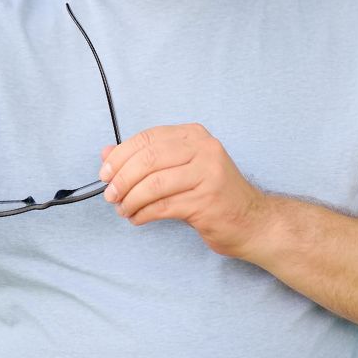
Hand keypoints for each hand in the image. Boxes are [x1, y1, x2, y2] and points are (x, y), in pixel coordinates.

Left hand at [99, 123, 271, 257]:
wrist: (253, 222)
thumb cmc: (211, 194)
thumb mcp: (178, 169)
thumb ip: (144, 159)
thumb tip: (106, 153)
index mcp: (193, 135)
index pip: (147, 139)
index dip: (120, 156)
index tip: (104, 173)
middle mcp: (204, 149)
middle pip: (148, 160)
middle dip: (121, 179)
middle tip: (110, 195)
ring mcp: (208, 175)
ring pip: (153, 184)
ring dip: (130, 200)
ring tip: (124, 210)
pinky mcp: (207, 201)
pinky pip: (163, 206)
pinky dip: (143, 213)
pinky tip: (137, 218)